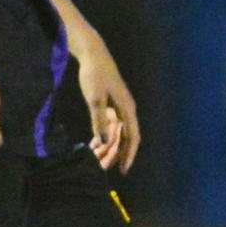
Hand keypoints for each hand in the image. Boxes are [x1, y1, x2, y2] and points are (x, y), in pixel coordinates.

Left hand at [77, 43, 141, 173]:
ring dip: (112, 145)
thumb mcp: (94, 99)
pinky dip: (106, 135)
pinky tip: (97, 142)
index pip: (133, 137)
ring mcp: (120, 106)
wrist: (93, 55)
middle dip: (120, 154)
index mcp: (127, 109)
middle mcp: (127, 109)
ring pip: (119, 132)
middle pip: (127, 137)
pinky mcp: (112, 103)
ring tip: (101, 158)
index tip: (123, 171)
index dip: (129, 155)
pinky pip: (112, 124)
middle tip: (108, 168)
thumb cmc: (94, 75)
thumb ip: (99, 122)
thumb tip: (105, 142)